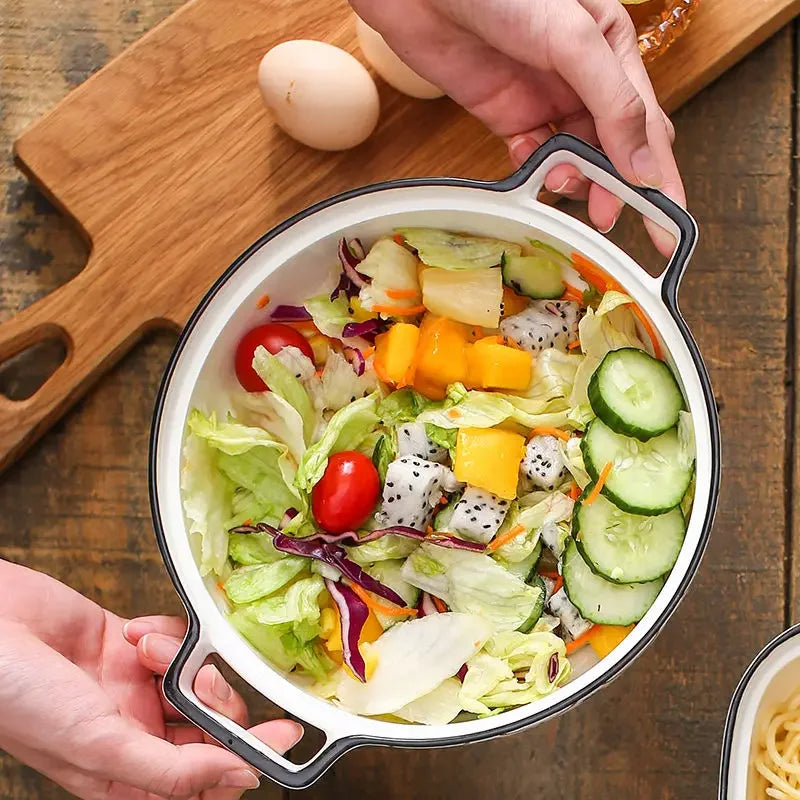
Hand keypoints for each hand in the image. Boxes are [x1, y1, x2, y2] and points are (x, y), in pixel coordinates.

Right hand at [0, 560, 301, 798]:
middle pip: (208, 722)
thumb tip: (237, 778)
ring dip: (178, 658)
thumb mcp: (98, 746)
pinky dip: (162, 632)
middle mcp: (133, 731)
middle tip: (201, 678)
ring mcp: (132, 687)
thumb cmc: (20, 698)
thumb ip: (172, 769)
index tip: (285, 732)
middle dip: (214, 698)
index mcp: (124, 771)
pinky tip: (130, 632)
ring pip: (194, 676)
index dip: (246, 755)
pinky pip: (174, 638)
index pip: (204, 773)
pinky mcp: (130, 645)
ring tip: (141, 648)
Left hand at [350, 0, 682, 254]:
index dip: (659, 176)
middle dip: (614, 186)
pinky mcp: (510, 117)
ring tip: (560, 183)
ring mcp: (547, 101)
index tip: (665, 221)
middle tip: (606, 216)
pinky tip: (530, 163)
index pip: (648, 125)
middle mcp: (585, 80)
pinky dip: (535, 169)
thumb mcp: (573, 39)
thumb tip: (645, 166)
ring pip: (575, 159)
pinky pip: (533, 157)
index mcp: (614, 51)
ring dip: (573, 180)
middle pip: (614, 149)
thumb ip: (613, 103)